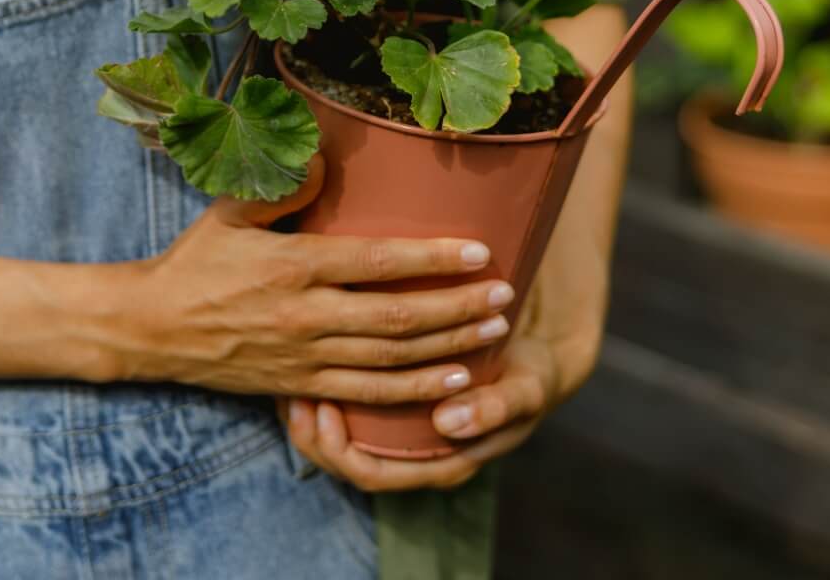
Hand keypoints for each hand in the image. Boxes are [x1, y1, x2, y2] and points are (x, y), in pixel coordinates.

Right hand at [118, 157, 515, 405]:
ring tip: (495, 334)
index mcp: (293, 267)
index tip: (479, 250)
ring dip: (450, 349)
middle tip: (507, 294)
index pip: (377, 263)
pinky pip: (369, 394)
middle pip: (398, 317)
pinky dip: (415, 392)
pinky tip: (454, 382)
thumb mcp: (228, 212)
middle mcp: (306, 316)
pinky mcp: (302, 388)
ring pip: (392, 360)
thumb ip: (282, 189)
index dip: (432, 259)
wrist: (153, 329)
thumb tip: (328, 160)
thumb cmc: (195, 262)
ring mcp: (306, 357)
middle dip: (458, 307)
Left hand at [280, 326, 594, 491]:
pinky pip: (347, 409)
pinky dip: (323, 390)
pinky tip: (309, 361)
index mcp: (441, 462)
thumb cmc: (528, 375)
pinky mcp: (395, 406)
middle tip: (295, 393)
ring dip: (310, 413)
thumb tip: (450, 422)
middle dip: (311, 433)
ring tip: (293, 378)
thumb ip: (494, 408)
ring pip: (337, 439)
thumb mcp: (523, 391)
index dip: (339, 449)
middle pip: (343, 462)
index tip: (325, 407)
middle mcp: (415, 454)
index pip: (372, 474)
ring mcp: (402, 433)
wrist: (536, 355)